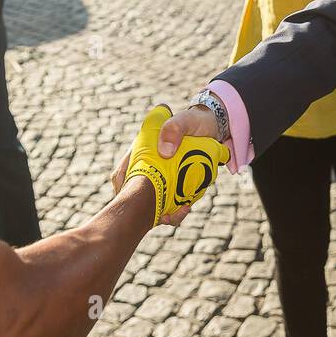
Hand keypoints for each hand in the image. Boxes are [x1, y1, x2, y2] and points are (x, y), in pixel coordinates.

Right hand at [115, 105, 228, 227]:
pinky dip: (174, 212)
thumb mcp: (185, 121)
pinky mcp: (174, 187)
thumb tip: (165, 152)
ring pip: (152, 204)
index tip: (132, 201)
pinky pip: (169, 205)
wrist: (213, 128)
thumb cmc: (194, 122)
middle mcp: (147, 168)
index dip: (123, 189)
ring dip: (159, 213)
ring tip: (172, 214)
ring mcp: (160, 179)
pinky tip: (185, 208)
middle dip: (142, 209)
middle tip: (159, 215)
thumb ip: (174, 129)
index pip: (122, 174)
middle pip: (134, 195)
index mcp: (141, 152)